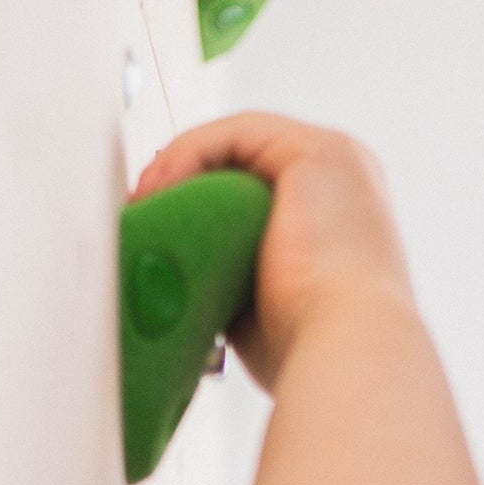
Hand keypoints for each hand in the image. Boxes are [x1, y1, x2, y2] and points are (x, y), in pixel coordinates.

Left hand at [132, 114, 413, 390]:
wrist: (342, 351)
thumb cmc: (307, 348)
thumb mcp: (256, 307)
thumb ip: (227, 278)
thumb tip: (178, 277)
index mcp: (336, 220)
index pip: (257, 189)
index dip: (199, 200)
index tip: (155, 230)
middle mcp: (342, 183)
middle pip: (247, 161)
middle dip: (186, 181)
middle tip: (140, 214)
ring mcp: (334, 161)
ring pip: (238, 143)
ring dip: (179, 167)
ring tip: (145, 206)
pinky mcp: (314, 150)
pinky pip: (234, 133)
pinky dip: (188, 154)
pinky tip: (161, 191)